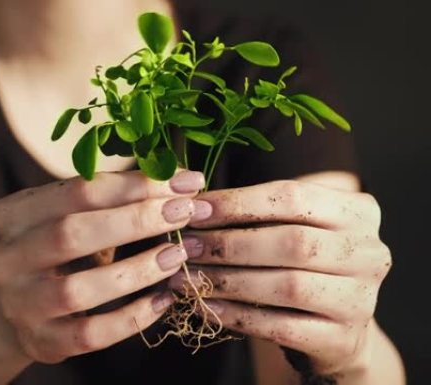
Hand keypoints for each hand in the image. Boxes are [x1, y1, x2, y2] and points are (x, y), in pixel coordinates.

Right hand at [0, 170, 208, 362]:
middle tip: (184, 213)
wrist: (12, 311)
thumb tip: (180, 179)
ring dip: (138, 270)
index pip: (78, 190)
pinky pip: (91, 334)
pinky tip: (162, 300)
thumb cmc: (53, 253)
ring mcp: (19, 305)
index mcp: (10, 215)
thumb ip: (109, 199)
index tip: (185, 181)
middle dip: (137, 220)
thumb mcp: (67, 218)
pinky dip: (132, 317)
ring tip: (178, 254)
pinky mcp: (40, 341)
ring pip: (78, 289)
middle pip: (71, 233)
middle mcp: (4, 259)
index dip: (136, 185)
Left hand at [170, 179, 391, 374]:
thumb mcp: (289, 229)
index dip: (238, 202)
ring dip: (228, 280)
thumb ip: (253, 212)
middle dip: (229, 244)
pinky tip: (206, 306)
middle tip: (187, 247)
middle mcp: (369, 253)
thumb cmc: (301, 267)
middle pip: (292, 241)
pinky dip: (237, 315)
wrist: (334, 331)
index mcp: (358, 212)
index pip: (293, 195)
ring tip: (187, 278)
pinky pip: (281, 326)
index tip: (195, 209)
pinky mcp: (343, 339)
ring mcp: (361, 299)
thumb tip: (190, 203)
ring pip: (287, 285)